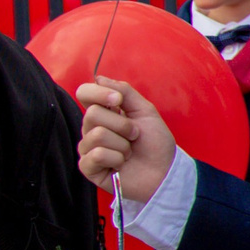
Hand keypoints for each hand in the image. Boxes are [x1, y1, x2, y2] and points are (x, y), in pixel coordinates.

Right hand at [76, 78, 176, 204]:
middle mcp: (91, 128)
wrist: (165, 171)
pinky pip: (96, 155)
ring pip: (97, 135)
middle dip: (123, 125)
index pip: (84, 93)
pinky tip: (121, 164)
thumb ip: (124, 92)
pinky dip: (117, 158)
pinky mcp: (87, 167)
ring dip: (123, 144)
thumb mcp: (145, 111)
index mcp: (103, 112)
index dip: (98, 93)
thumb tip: (98, 78)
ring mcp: (88, 148)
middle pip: (93, 113)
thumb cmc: (155, 142)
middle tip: (134, 136)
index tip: (118, 100)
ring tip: (129, 151)